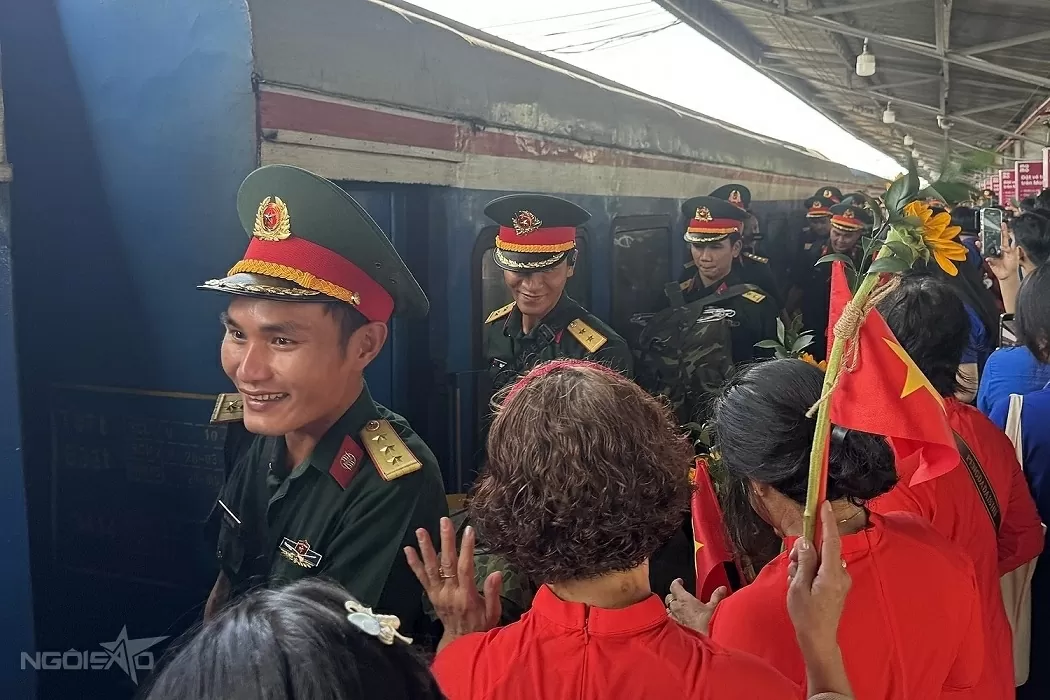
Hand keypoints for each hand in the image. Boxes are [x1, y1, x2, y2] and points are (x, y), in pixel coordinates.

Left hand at [405, 517, 501, 647]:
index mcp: (466, 596)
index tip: (469, 530)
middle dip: (446, 540)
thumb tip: (496, 572)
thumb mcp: (493, 613)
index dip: (467, 549)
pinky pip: (421, 577)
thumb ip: (493, 593)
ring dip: (425, 548)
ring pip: (431, 568)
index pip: (466, 568)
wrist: (460, 642)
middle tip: (444, 521)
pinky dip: (414, 563)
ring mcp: (438, 593)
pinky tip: (408, 549)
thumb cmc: (480, 625)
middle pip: (447, 563)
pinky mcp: (431, 594)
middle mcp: (449, 592)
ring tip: (420, 530)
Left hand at [665, 578, 726, 634]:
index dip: (676, 583)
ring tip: (678, 608)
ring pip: (668, 609)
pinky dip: (672, 618)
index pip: (674, 586)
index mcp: (684, 599)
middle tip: (679, 596)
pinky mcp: (675, 628)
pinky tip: (678, 620)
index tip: (680, 582)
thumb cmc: (708, 623)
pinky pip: (670, 620)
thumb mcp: (715, 607)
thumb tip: (721, 588)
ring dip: (671, 608)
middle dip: (673, 596)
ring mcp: (675, 619)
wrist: (706, 639)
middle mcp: (677, 608)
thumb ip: (717, 596)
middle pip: (669, 598)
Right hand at [787, 501, 850, 657]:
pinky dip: (810, 571)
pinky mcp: (837, 586)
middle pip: (823, 549)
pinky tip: (799, 584)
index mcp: (832, 573)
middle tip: (791, 563)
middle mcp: (841, 574)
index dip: (828, 521)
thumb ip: (804, 561)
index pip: (831, 541)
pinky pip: (822, 569)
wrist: (818, 640)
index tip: (824, 504)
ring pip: (821, 559)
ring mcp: (841, 580)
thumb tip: (807, 542)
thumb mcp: (798, 586)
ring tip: (794, 580)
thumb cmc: (806, 615)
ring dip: (805, 562)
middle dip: (806, 550)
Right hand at [985, 228, 1019, 281]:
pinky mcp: (989, 260)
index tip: (1002, 224)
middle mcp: (998, 249)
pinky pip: (985, 257)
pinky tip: (987, 257)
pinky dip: (986, 257)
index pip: (1004, 237)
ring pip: (986, 247)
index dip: (1003, 230)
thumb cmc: (1012, 265)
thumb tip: (1004, 246)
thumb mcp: (1014, 256)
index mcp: (1006, 247)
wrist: (1007, 275)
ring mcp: (993, 254)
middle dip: (988, 234)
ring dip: (982, 243)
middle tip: (984, 230)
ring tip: (979, 239)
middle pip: (992, 240)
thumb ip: (1009, 250)